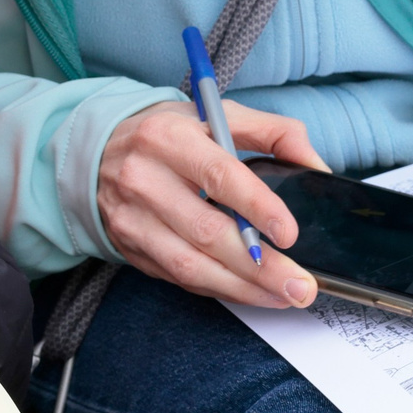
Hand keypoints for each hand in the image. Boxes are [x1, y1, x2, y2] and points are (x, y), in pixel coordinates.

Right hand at [96, 100, 324, 307]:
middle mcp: (145, 179)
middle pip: (208, 232)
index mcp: (169, 138)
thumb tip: (316, 167)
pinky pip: (181, 278)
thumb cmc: (168, 135)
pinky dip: (221, 290)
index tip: (290, 233)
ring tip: (284, 297)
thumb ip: (273, 132)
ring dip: (244, 288)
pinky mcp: (132, 249)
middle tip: (300, 285)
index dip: (257, 207)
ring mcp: (134, 219)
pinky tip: (252, 293)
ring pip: (192, 266)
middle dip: (261, 266)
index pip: (219, 175)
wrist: (95, 154)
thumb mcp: (215, 115)